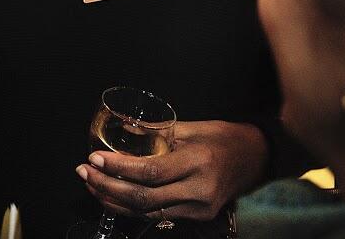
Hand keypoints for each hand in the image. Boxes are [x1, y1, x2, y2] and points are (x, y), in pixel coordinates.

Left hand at [76, 120, 266, 222]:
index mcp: (197, 163)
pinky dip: (131, 207)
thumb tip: (122, 129)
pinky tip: (113, 195)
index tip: (94, 158)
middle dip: (107, 186)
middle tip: (84, 172)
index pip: (150, 172)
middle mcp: (198, 191)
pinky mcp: (197, 216)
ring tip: (91, 184)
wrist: (259, 158)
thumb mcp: (193, 127)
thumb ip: (157, 131)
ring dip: (114, 199)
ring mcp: (198, 209)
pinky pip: (157, 215)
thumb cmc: (226, 137)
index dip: (118, 168)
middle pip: (144, 198)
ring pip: (147, 212)